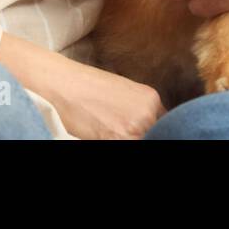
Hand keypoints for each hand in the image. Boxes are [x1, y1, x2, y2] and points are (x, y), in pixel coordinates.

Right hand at [0, 33, 163, 138]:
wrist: (63, 83)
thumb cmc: (86, 88)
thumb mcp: (121, 94)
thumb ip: (139, 111)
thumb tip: (149, 126)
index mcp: (151, 98)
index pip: (165, 125)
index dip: (155, 132)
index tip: (146, 133)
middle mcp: (149, 110)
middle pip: (156, 134)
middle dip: (143, 136)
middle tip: (122, 133)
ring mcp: (136, 124)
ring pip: (144, 139)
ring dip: (132, 140)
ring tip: (111, 133)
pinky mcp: (119, 137)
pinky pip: (129, 145)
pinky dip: (120, 143)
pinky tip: (105, 136)